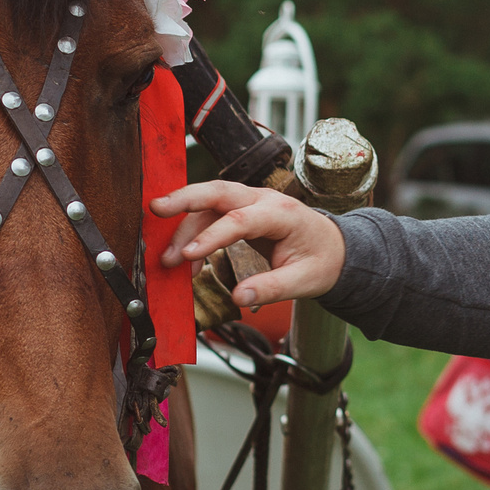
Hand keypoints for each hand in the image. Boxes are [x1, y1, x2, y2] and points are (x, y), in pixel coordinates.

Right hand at [149, 180, 345, 308]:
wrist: (334, 248)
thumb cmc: (322, 262)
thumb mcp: (305, 281)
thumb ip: (272, 289)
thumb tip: (240, 298)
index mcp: (282, 213)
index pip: (240, 220)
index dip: (211, 237)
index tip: (187, 257)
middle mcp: (263, 199)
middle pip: (218, 191)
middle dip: (184, 199)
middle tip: (155, 210)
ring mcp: (251, 201)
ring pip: (209, 203)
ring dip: (184, 226)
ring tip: (166, 259)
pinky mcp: (241, 209)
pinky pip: (211, 213)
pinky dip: (192, 230)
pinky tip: (182, 255)